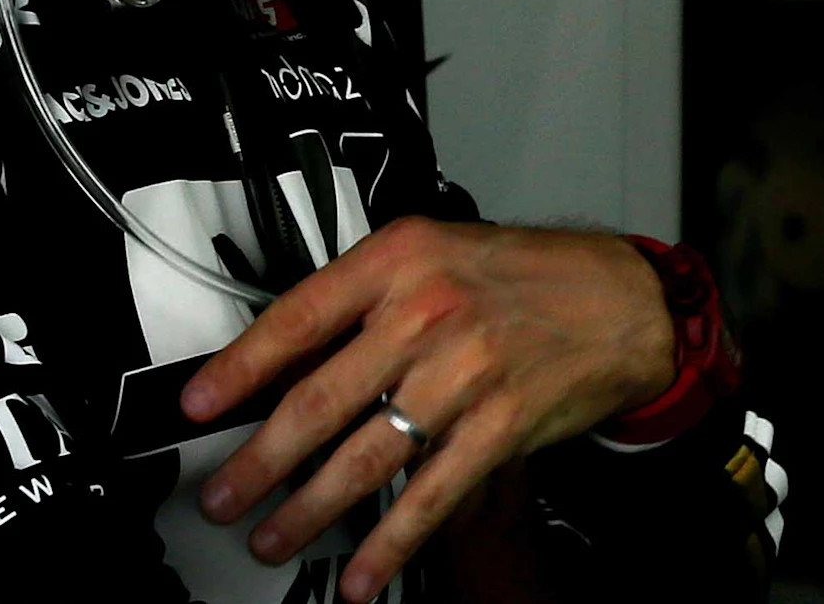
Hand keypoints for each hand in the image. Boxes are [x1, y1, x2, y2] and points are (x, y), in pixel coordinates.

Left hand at [181, 217, 677, 599]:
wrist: (625, 301)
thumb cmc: (527, 276)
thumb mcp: (440, 251)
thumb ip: (369, 295)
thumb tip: (289, 356)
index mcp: (401, 259)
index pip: (299, 317)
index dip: (240, 368)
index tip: (198, 406)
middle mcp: (428, 312)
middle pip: (320, 400)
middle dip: (259, 460)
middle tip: (222, 494)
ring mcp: (466, 373)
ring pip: (365, 457)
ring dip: (308, 509)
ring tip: (272, 538)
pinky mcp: (501, 427)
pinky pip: (430, 496)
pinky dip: (390, 543)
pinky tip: (362, 572)